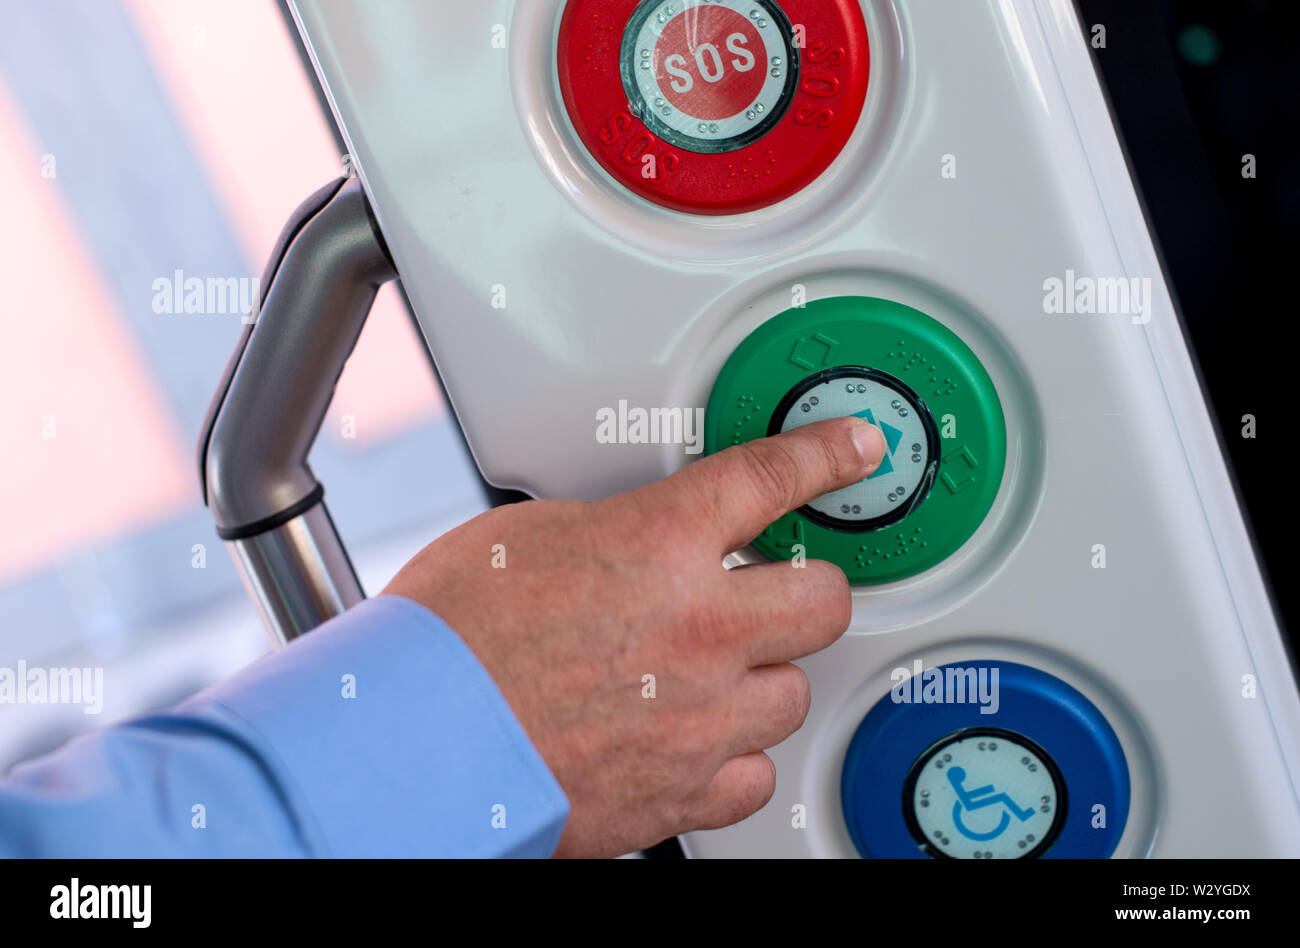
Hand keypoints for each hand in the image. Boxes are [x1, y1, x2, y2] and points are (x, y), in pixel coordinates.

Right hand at [383, 416, 886, 856]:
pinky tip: (690, 738)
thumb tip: (638, 536)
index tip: (853, 450)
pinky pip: (751, 775)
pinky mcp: (680, 793)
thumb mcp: (531, 536)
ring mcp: (697, 718)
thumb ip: (615, 532)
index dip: (825, 456)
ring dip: (759, 678)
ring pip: (792, 694)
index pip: (772, 477)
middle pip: (823, 598)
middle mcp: (698, 631)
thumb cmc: (445, 640)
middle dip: (807, 587)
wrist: (411, 744)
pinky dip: (729, 757)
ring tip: (703, 674)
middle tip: (772, 589)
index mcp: (658, 545)